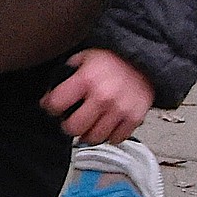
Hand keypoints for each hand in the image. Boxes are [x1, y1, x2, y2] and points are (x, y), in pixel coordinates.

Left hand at [40, 48, 154, 144]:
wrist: (146, 61)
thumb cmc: (113, 60)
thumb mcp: (84, 57)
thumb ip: (67, 74)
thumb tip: (51, 93)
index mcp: (87, 79)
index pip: (56, 104)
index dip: (50, 106)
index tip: (52, 107)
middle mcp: (103, 97)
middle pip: (74, 128)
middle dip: (68, 125)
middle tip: (70, 120)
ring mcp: (119, 110)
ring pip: (94, 138)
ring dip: (88, 133)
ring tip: (88, 124)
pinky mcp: (134, 118)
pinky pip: (115, 139)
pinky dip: (109, 135)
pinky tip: (106, 125)